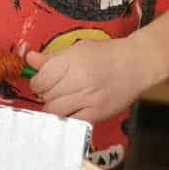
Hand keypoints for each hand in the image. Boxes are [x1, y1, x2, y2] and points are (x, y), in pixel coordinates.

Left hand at [27, 37, 157, 124]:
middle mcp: (79, 81)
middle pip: (46, 95)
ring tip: (61, 100)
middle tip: (53, 90)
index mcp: (72, 62)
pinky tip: (70, 111)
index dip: (38, 81)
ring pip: (55, 111)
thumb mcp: (79, 48)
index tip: (43, 80)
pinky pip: (72, 122)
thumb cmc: (108, 54)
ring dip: (53, 107)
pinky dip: (66, 118)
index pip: (41, 79)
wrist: (138, 64)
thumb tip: (30, 59)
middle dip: (45, 93)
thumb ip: (53, 57)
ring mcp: (88, 100)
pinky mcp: (97, 114)